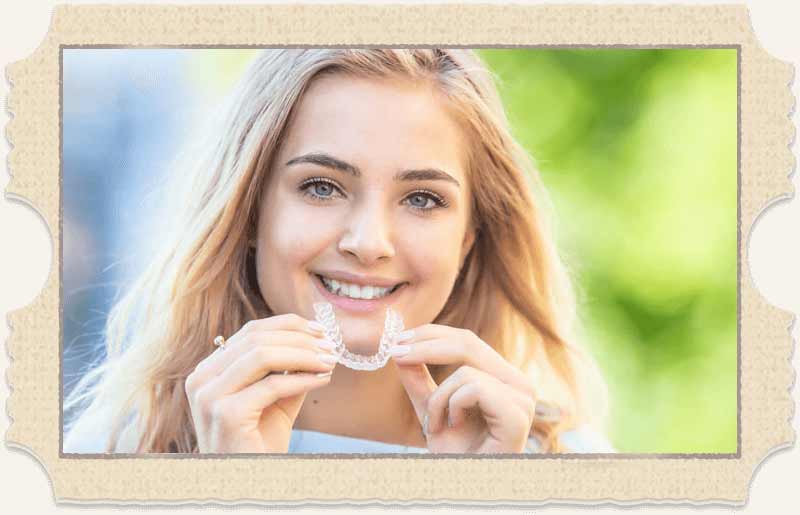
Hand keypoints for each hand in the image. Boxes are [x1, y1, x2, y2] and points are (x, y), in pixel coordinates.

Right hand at [184, 314, 337, 452]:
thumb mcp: (275, 398)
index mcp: (209, 370)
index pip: (251, 332)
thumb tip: (317, 341)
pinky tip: (323, 380)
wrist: (246, 482)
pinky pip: (272, 385)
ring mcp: (209, 396)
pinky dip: (302, 378)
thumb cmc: (258, 442)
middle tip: (331, 346)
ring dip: (304, 354)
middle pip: (257, 339)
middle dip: (301, 339)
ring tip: (330, 360)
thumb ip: (288, 369)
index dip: (288, 325)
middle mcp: (201, 379)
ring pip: (263, 355)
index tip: (320, 330)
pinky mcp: (226, 414)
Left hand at [390, 325, 536, 452]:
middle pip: (468, 342)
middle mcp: (518, 383)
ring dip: (438, 398)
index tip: (398, 339)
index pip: (467, 340)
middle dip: (425, 346)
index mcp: (503, 377)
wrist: (469, 487)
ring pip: (466, 369)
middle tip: (396, 354)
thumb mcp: (431, 411)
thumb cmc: (457, 454)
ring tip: (437, 425)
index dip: (431, 335)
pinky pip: (474, 388)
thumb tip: (400, 349)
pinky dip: (453, 407)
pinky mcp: (517, 414)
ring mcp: (523, 398)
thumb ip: (419, 382)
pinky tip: (454, 427)